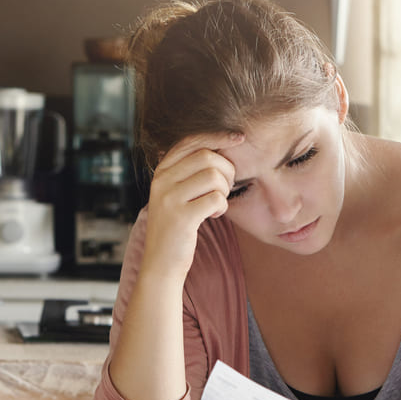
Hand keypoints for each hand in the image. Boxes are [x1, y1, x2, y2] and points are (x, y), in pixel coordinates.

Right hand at [142, 132, 242, 279]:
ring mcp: (169, 198)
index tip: (239, 138)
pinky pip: (216, 199)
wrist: (161, 263)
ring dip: (224, 191)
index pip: (191, 141)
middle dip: (227, 170)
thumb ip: (189, 171)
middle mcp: (162, 181)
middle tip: (226, 188)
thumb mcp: (175, 193)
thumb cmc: (176, 226)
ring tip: (216, 203)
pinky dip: (222, 207)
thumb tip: (220, 146)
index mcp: (161, 171)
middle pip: (207, 157)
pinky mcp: (181, 217)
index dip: (218, 136)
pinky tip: (212, 215)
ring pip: (214, 177)